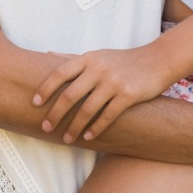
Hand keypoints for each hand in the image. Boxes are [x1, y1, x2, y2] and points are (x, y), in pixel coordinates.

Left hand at [33, 46, 171, 141]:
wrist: (158, 60)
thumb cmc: (123, 60)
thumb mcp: (97, 55)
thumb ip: (73, 58)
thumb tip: (47, 55)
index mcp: (89, 59)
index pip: (60, 73)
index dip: (45, 88)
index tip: (34, 104)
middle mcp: (99, 69)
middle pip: (70, 94)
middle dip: (55, 113)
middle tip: (46, 127)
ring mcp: (114, 82)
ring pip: (87, 109)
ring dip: (74, 126)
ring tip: (66, 138)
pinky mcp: (128, 95)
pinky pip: (108, 115)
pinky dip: (96, 128)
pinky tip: (89, 136)